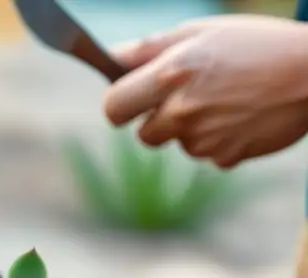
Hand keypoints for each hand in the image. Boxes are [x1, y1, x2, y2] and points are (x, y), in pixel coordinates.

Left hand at [103, 15, 307, 167]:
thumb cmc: (256, 44)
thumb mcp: (201, 32)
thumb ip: (149, 49)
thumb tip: (110, 59)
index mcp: (170, 75)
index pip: (114, 108)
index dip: (121, 104)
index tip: (132, 98)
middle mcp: (182, 111)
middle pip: (144, 133)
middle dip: (158, 118)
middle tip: (191, 94)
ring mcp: (203, 138)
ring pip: (178, 143)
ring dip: (193, 127)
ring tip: (227, 99)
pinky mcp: (225, 157)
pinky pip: (208, 154)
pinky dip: (220, 140)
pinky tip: (242, 116)